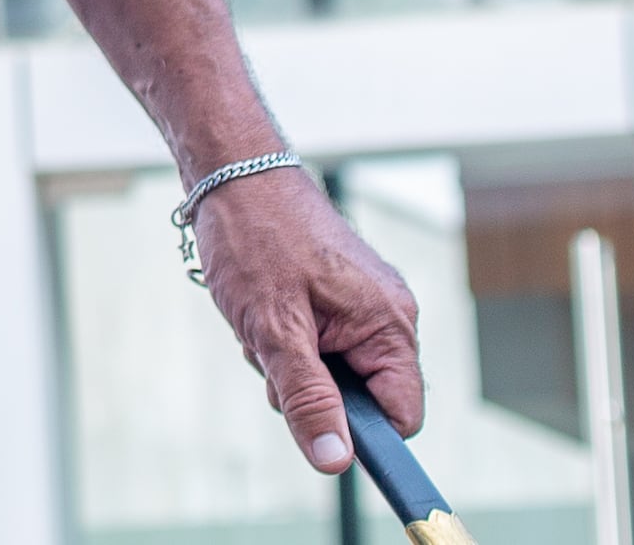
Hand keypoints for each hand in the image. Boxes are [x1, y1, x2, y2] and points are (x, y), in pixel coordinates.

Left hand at [194, 168, 423, 477]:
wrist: (232, 172)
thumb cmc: (254, 238)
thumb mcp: (275, 330)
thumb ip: (308, 398)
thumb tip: (336, 461)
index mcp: (390, 323)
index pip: (401, 416)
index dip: (361, 433)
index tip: (315, 426)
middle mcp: (387, 314)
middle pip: (360, 397)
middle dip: (309, 388)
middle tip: (270, 349)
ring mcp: (362, 303)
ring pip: (332, 372)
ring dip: (288, 362)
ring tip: (260, 320)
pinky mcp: (337, 295)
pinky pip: (318, 343)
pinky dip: (285, 338)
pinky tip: (260, 309)